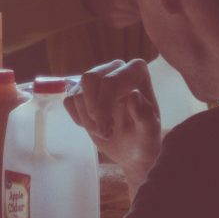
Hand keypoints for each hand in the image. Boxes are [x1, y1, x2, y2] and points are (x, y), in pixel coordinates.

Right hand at [67, 60, 161, 188]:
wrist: (131, 150)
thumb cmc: (143, 141)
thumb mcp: (149, 135)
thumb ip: (145, 116)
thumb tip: (133, 94)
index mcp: (137, 72)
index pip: (110, 80)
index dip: (103, 106)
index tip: (107, 132)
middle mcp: (116, 68)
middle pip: (89, 79)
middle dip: (92, 111)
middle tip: (105, 134)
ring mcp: (98, 77)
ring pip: (77, 92)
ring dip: (87, 119)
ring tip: (104, 131)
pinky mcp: (82, 89)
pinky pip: (69, 100)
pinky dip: (78, 118)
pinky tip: (94, 125)